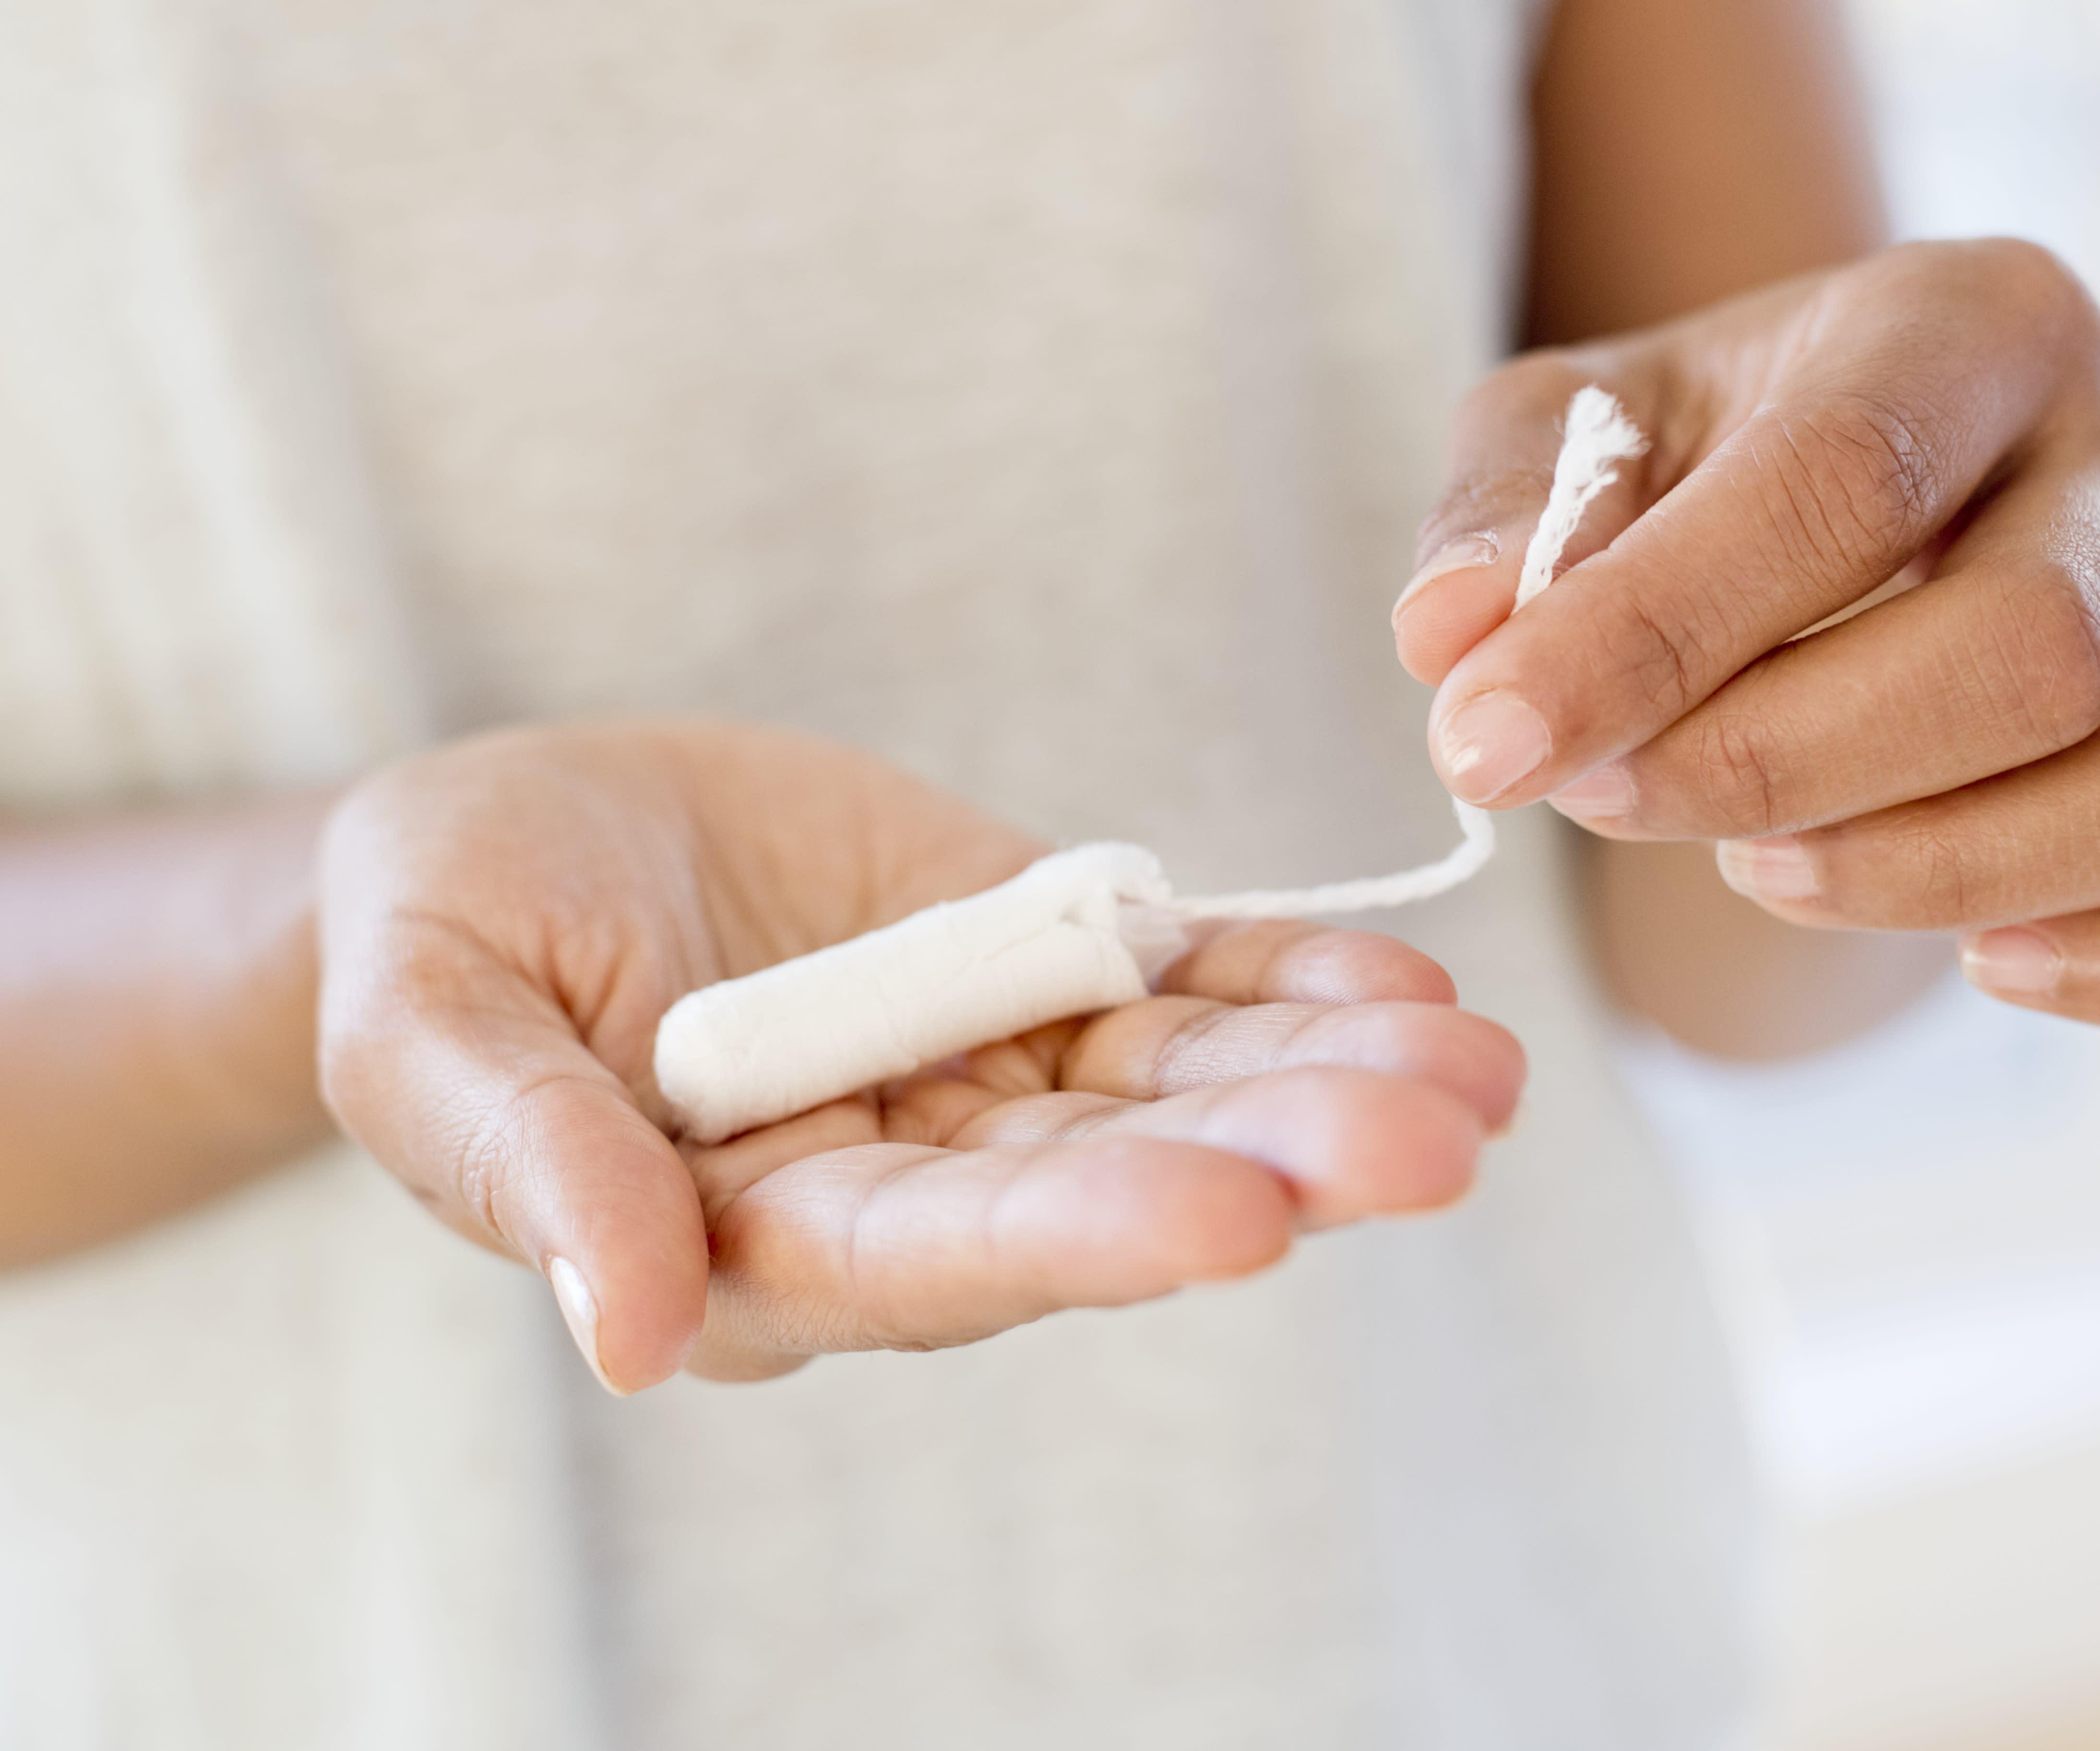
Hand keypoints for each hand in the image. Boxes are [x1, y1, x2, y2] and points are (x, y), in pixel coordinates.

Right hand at [316, 721, 1521, 1390]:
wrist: (516, 834)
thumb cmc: (437, 937)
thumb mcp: (431, 1031)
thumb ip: (534, 1167)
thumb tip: (631, 1335)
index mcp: (755, 1237)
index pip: (937, 1256)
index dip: (1086, 1235)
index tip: (1240, 1214)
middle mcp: (900, 1181)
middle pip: (1101, 1184)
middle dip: (1271, 1163)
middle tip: (1437, 1139)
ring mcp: (980, 1071)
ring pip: (1174, 1092)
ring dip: (1325, 1082)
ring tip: (1477, 1069)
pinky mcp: (1025, 965)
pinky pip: (1174, 991)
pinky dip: (1284, 986)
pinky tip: (1407, 988)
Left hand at [1395, 239, 2099, 1029]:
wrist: (1822, 527)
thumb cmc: (1687, 474)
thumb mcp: (1564, 436)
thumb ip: (1504, 515)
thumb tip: (1457, 638)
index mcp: (1969, 324)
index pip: (1843, 478)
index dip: (1655, 635)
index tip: (1490, 741)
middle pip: (2026, 652)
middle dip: (1785, 766)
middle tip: (1613, 800)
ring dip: (1949, 871)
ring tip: (1765, 868)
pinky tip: (1983, 963)